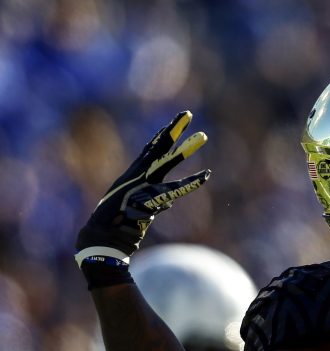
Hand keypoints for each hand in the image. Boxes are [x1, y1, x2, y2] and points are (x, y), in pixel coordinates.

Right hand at [75, 111, 209, 284]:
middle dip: (174, 130)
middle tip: (188, 114)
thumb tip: (168, 205)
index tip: (175, 122)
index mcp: (135, 175)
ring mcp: (143, 185)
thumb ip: (155, 203)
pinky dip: (189, 184)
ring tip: (202, 136)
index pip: (152, 151)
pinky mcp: (149, 198)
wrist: (103, 236)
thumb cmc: (119, 223)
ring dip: (185, 149)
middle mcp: (139, 175)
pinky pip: (174, 191)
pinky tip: (205, 176)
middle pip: (159, 148)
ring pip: (167, 162)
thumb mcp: (139, 209)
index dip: (164, 136)